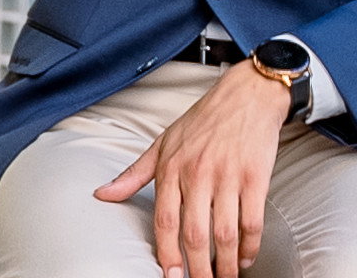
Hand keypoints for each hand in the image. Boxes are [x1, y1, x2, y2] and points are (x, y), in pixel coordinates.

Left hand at [93, 65, 292, 277]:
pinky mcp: (255, 177)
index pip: (164, 221)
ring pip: (225, 233)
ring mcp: (227, 176)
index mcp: (171, 167)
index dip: (166, 254)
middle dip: (196, 269)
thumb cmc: (202, 121)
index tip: (169, 276)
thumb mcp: (162, 143)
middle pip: (194, 234)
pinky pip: (252, 222)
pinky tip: (245, 258)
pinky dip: (250, 246)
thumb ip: (133, 174)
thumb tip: (101, 194)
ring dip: (225, 264)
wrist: (246, 96)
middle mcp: (197, 173)